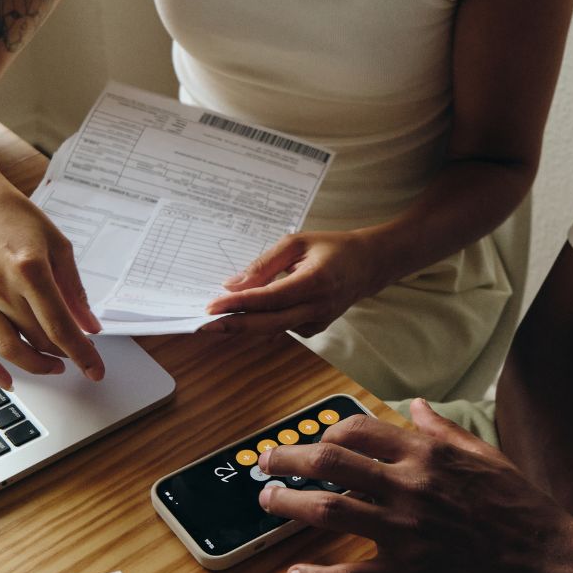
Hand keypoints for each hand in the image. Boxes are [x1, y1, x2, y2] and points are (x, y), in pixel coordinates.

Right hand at [0, 167, 103, 388]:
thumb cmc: (10, 214)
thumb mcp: (56, 243)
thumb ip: (74, 288)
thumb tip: (89, 325)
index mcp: (30, 269)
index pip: (61, 326)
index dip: (82, 354)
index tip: (96, 370)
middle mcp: (1, 286)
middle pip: (38, 338)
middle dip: (64, 354)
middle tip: (79, 356)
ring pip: (9, 347)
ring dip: (35, 365)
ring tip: (54, 366)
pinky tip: (6, 381)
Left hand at [200, 230, 381, 336]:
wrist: (368, 265)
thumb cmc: (332, 248)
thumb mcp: (296, 243)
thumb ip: (264, 264)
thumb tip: (233, 284)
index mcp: (315, 282)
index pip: (269, 299)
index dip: (239, 304)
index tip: (212, 307)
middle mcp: (317, 307)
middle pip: (268, 323)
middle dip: (233, 325)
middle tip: (203, 324)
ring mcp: (317, 322)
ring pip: (272, 328)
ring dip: (244, 324)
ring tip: (216, 318)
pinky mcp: (314, 329)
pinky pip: (281, 327)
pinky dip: (261, 321)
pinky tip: (245, 315)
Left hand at [256, 399, 572, 572]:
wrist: (552, 561)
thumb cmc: (522, 509)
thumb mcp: (485, 456)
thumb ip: (443, 431)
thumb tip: (415, 407)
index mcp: (425, 455)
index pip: (357, 430)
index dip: (324, 432)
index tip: (310, 440)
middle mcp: (408, 486)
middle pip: (330, 462)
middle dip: (288, 458)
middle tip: (265, 463)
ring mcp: (404, 530)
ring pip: (329, 510)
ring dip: (288, 504)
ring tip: (267, 502)